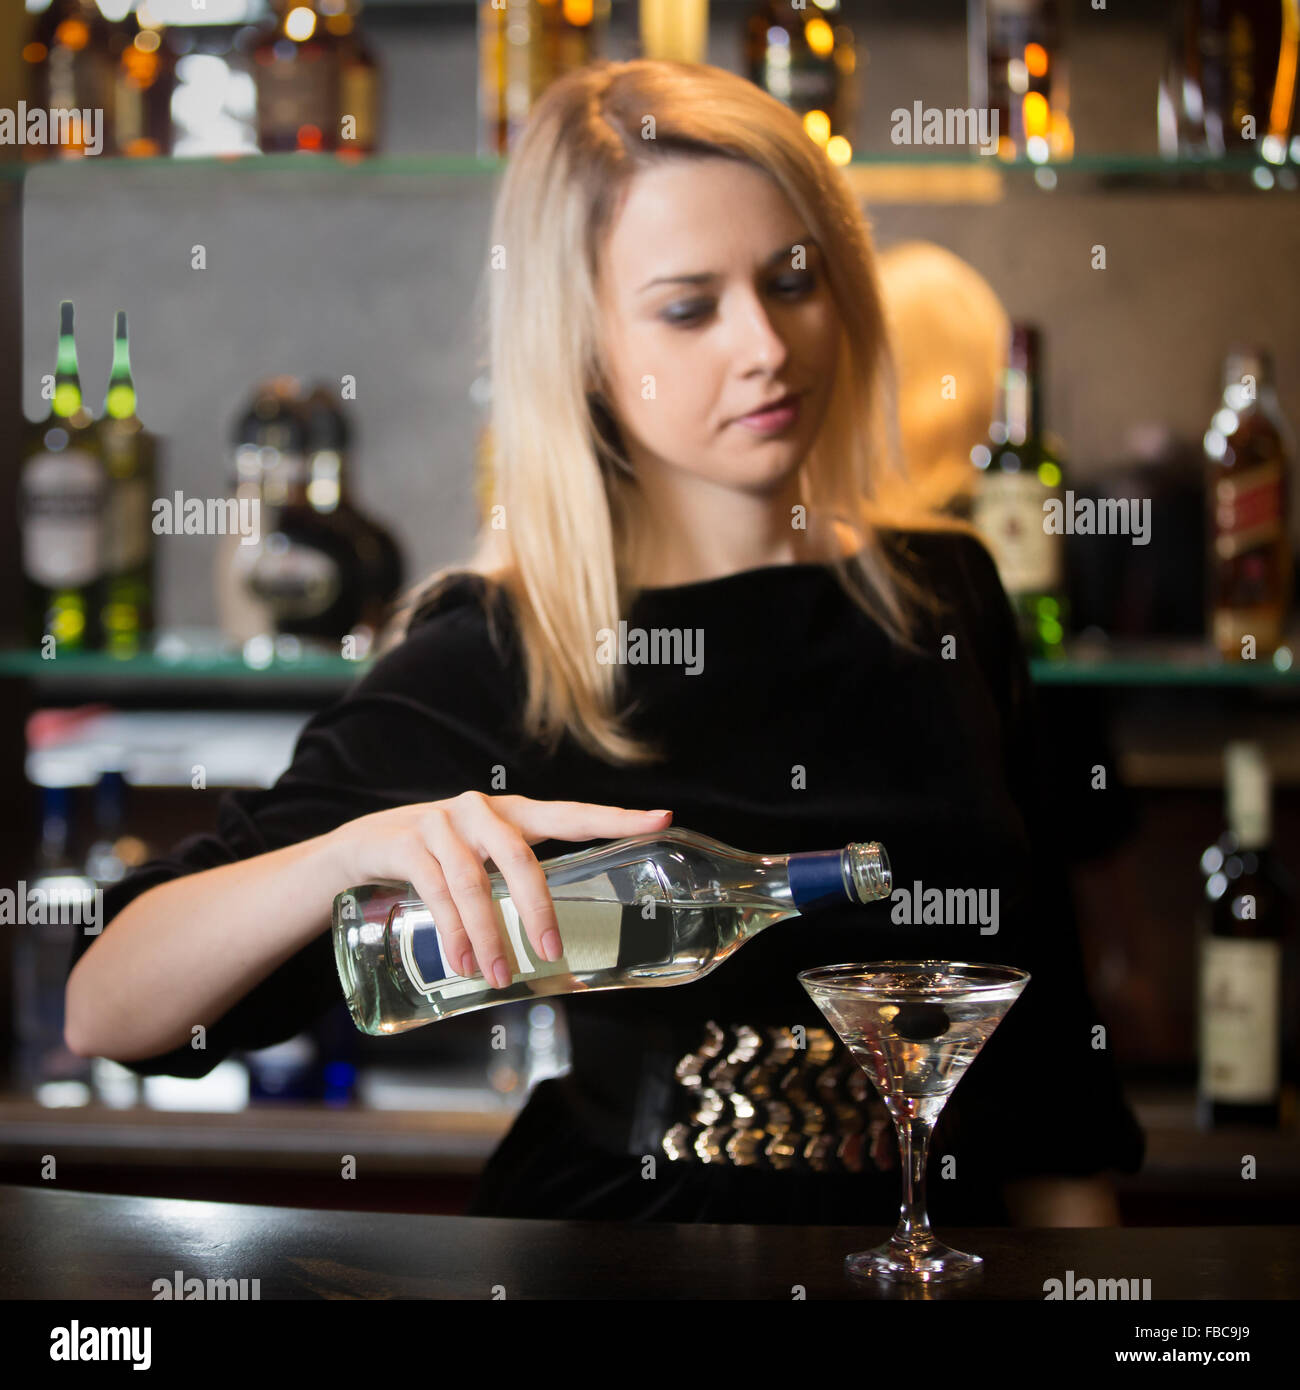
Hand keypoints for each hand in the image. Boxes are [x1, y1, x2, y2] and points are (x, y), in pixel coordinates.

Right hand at [329, 792, 671, 988]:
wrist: (360, 847)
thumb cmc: (438, 860)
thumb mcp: (482, 862)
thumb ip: (513, 887)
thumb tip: (557, 956)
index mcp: (512, 814)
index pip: (571, 814)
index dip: (616, 817)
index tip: (661, 819)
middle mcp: (481, 811)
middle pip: (521, 857)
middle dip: (538, 908)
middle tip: (551, 951)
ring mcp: (442, 824)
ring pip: (474, 883)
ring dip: (488, 936)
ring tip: (498, 976)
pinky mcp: (407, 842)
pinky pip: (435, 890)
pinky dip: (451, 931)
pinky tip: (461, 962)